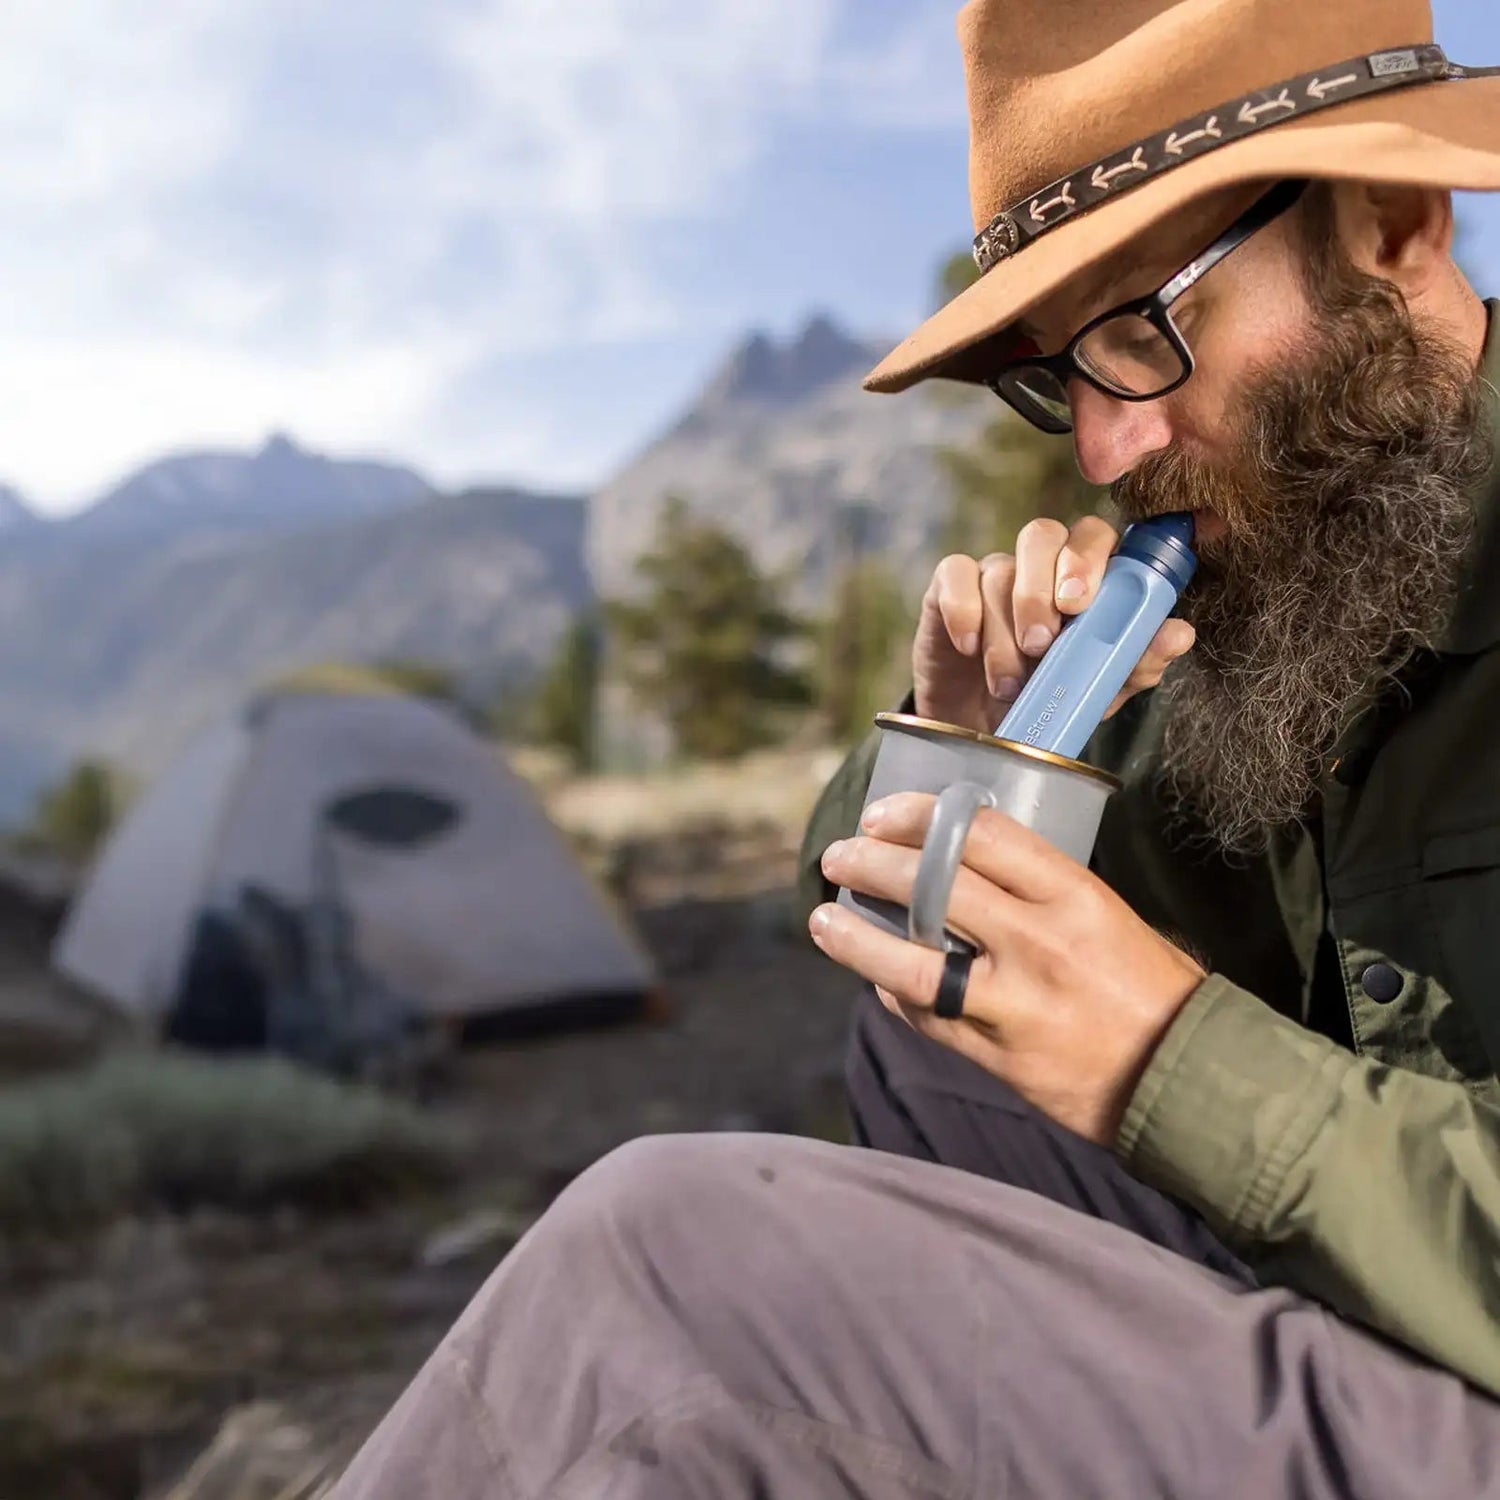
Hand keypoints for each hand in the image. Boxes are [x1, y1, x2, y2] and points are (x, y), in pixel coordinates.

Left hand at [811, 793, 1206, 1144]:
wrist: (1186, 1077)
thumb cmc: (1149, 985)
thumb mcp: (1105, 914)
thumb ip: (1037, 890)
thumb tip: (961, 860)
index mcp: (1073, 895)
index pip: (979, 835)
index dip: (919, 816)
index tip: (883, 814)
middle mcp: (1038, 943)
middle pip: (933, 888)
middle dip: (872, 865)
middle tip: (840, 855)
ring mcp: (1013, 1004)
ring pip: (911, 962)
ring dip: (857, 938)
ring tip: (824, 919)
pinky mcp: (997, 1055)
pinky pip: (927, 1016)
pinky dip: (893, 991)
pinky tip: (876, 975)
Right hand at [913, 517, 1196, 734]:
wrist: (987, 734)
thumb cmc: (1049, 701)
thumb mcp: (1097, 691)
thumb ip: (1137, 661)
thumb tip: (1180, 634)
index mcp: (1084, 578)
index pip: (1093, 536)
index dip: (1088, 559)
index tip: (1079, 605)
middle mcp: (1038, 565)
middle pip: (1041, 533)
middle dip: (1040, 587)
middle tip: (1042, 642)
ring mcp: (992, 573)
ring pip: (997, 570)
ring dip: (1003, 631)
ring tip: (1009, 682)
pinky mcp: (948, 588)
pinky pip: (954, 575)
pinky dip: (963, 612)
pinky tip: (969, 648)